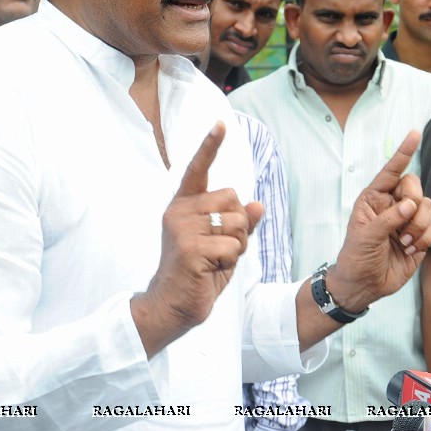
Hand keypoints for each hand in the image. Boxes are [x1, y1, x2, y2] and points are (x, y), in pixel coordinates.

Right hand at [131, 122, 262, 355]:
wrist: (173, 306)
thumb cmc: (199, 274)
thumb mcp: (223, 244)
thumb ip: (239, 223)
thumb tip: (258, 204)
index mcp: (184, 205)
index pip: (198, 169)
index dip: (210, 146)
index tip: (220, 123)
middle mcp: (179, 210)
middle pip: (233, 198)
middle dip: (239, 225)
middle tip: (220, 248)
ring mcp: (182, 228)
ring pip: (237, 223)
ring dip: (237, 246)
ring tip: (215, 260)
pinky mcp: (189, 247)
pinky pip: (232, 245)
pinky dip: (231, 260)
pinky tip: (210, 270)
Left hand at [325, 130, 430, 313]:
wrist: (364, 285)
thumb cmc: (356, 257)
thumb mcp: (365, 236)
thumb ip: (388, 218)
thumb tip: (411, 205)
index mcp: (374, 198)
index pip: (391, 171)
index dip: (403, 153)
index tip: (414, 134)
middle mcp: (393, 205)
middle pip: (416, 187)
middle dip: (414, 203)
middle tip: (403, 221)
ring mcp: (408, 220)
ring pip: (429, 207)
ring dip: (419, 226)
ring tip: (402, 243)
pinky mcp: (420, 236)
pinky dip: (425, 238)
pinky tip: (410, 249)